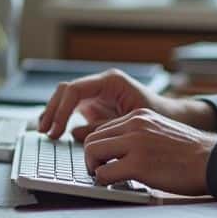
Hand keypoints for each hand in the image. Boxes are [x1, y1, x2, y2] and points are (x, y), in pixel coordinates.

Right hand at [37, 68, 216, 139]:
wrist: (172, 118)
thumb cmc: (158, 117)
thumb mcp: (132, 123)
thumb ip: (104, 128)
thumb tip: (75, 135)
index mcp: (111, 82)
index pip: (75, 90)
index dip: (62, 109)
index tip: (56, 130)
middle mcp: (101, 84)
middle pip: (66, 91)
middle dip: (52, 110)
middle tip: (44, 132)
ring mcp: (96, 94)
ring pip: (65, 98)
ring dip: (52, 113)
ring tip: (43, 131)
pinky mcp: (94, 106)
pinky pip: (71, 108)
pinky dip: (61, 118)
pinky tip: (52, 131)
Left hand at [81, 108, 216, 195]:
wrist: (213, 159)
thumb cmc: (191, 152)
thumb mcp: (160, 131)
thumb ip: (138, 135)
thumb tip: (116, 150)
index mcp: (140, 115)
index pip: (103, 128)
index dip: (100, 147)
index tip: (103, 159)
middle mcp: (135, 123)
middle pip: (92, 138)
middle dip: (92, 157)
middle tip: (101, 170)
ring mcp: (136, 142)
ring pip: (92, 152)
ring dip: (95, 168)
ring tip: (108, 177)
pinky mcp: (139, 163)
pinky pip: (104, 172)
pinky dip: (104, 181)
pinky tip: (117, 183)